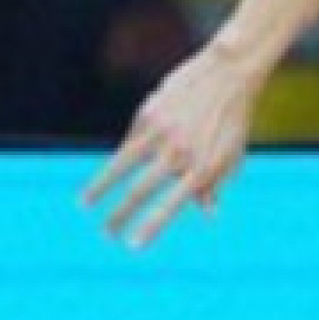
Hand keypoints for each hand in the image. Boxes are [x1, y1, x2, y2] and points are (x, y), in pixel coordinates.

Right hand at [83, 42, 258, 246]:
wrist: (229, 73)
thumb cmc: (234, 120)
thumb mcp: (231, 156)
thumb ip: (215, 185)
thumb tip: (208, 214)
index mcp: (202, 170)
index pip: (169, 208)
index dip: (149, 229)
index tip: (131, 246)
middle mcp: (179, 153)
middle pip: (140, 191)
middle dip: (119, 216)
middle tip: (106, 233)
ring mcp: (161, 133)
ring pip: (121, 166)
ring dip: (100, 188)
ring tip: (85, 204)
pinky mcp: (149, 113)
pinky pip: (132, 141)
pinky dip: (124, 157)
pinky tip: (115, 171)